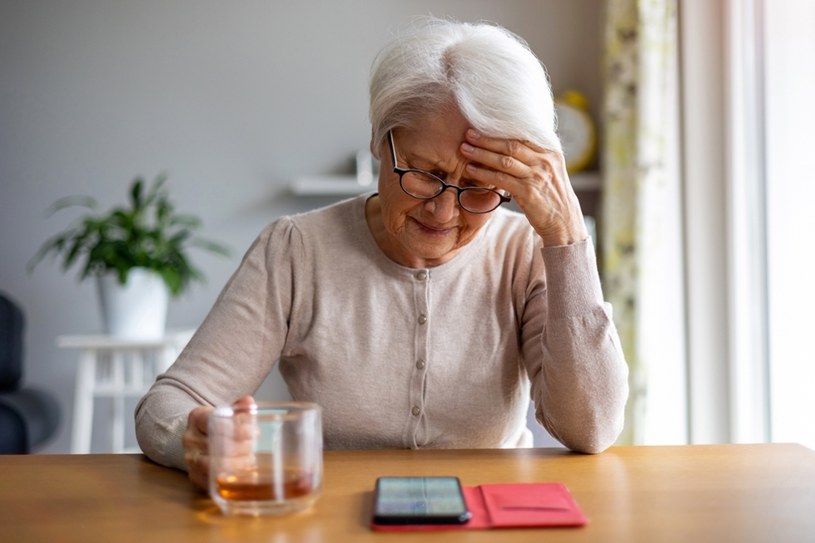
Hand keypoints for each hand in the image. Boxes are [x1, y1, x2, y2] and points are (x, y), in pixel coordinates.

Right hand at [182, 395, 255, 489]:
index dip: (237, 428)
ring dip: (237, 463)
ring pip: (213, 465)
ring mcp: (190, 458)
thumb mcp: (229, 412)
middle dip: (240, 447)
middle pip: (215, 444)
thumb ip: (240, 408)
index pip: (214, 421)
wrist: (201, 439)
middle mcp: (190, 438)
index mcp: (197, 417)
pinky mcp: (194, 476)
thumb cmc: (220, 425)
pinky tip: (244, 474)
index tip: (255, 432)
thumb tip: (248, 402)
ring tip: (251, 459)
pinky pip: (211, 481)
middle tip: (255, 446)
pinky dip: (229, 479)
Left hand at [460, 129, 587, 245]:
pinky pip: (502, 179)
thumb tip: (510, 145)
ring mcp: (537, 176)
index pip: (522, 136)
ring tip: (465, 150)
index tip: (482, 126)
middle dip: (487, 139)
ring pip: (504, 161)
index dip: (500, 131)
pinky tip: (472, 170)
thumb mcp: (549, 172)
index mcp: (550, 152)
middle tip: (468, 134)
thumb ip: (534, 158)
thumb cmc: (552, 196)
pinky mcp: (528, 192)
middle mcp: (545, 161)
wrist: (564, 221)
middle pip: (510, 145)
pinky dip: (485, 173)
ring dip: (482, 154)